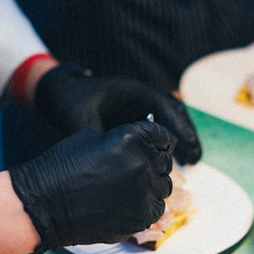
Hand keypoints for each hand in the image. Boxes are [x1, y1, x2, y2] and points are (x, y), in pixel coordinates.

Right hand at [10, 121, 174, 253]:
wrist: (44, 205)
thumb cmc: (61, 168)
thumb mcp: (91, 138)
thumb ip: (123, 140)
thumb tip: (141, 144)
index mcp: (132, 138)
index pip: (163, 136)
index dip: (159, 142)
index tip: (156, 148)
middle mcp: (143, 163)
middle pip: (165, 163)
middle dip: (154, 164)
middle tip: (135, 171)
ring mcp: (144, 192)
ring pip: (163, 187)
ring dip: (151, 186)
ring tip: (128, 190)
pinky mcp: (141, 217)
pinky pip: (156, 209)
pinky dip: (145, 207)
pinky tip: (126, 205)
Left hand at [33, 63, 201, 164]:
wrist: (58, 93)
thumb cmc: (69, 102)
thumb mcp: (81, 120)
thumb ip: (99, 138)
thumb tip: (116, 158)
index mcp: (131, 91)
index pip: (163, 105)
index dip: (177, 125)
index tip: (185, 145)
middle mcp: (140, 97)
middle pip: (174, 113)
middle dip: (186, 134)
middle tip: (195, 158)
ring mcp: (139, 107)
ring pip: (170, 121)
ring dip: (180, 139)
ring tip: (191, 161)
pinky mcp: (136, 119)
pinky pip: (159, 130)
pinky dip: (167, 144)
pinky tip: (171, 162)